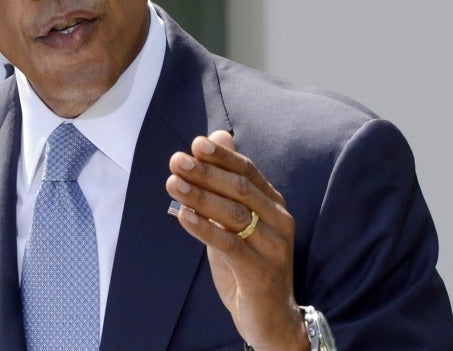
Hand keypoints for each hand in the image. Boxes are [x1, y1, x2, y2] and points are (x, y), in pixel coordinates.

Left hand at [165, 130, 307, 350]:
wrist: (268, 316)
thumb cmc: (247, 264)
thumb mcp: (234, 222)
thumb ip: (224, 184)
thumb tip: (215, 135)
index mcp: (274, 205)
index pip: (248, 172)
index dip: (222, 157)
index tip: (194, 143)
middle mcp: (279, 222)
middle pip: (241, 189)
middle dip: (206, 173)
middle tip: (176, 161)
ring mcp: (274, 247)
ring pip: (234, 214)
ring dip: (200, 197)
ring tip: (173, 184)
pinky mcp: (261, 272)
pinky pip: (229, 245)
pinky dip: (205, 229)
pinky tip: (183, 216)